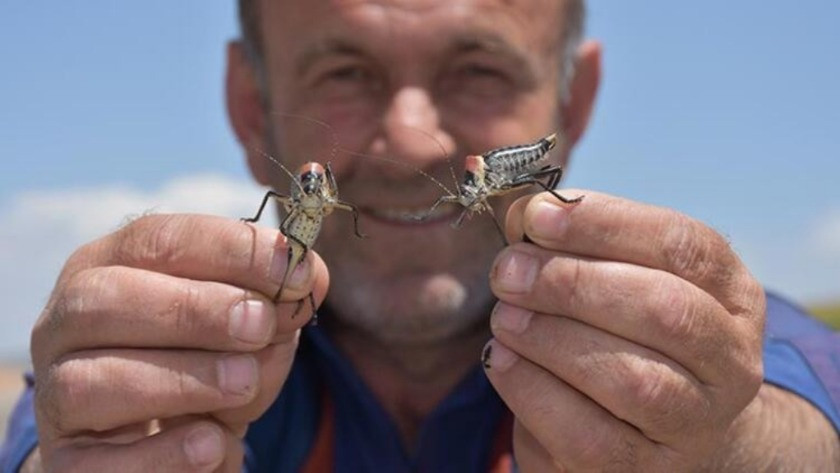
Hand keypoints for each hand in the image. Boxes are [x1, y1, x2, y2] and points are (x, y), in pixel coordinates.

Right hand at [29, 214, 328, 471]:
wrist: (169, 443)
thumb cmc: (210, 365)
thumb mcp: (251, 328)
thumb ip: (277, 300)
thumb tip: (308, 274)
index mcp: (112, 266)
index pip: (156, 239)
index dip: (228, 249)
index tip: (290, 268)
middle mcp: (67, 322)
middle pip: (106, 298)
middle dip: (194, 308)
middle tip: (261, 324)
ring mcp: (55, 392)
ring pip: (90, 380)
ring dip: (180, 378)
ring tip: (244, 383)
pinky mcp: (65, 460)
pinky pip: (95, 463)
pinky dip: (162, 453)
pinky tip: (212, 444)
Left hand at [483, 191, 764, 471]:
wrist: (656, 429)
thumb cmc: (627, 336)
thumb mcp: (618, 280)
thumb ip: (577, 246)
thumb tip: (523, 214)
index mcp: (733, 297)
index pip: (682, 246)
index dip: (606, 223)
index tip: (538, 215)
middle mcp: (731, 364)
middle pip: (663, 311)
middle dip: (571, 283)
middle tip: (507, 271)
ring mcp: (695, 426)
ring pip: (630, 380)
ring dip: (549, 338)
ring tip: (503, 316)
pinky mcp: (643, 471)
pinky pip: (585, 435)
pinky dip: (530, 389)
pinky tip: (502, 360)